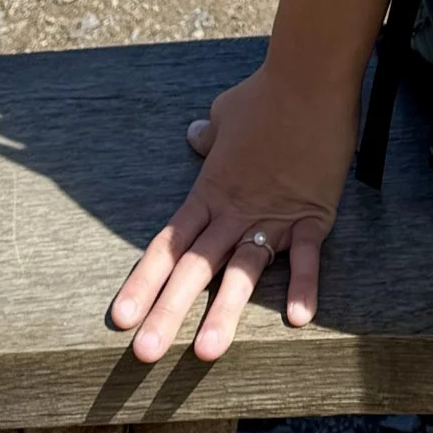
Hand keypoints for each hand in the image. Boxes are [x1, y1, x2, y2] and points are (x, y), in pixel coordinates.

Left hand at [106, 55, 359, 362]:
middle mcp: (234, 210)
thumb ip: (208, 135)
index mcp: (209, 192)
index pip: (169, 244)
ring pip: (242, 271)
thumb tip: (195, 136)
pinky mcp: (312, 212)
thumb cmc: (265, 92)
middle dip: (168, 313)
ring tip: (207, 352)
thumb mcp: (225, 113)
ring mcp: (273, 214)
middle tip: (144, 355)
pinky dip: (302, 285)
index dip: (142, 283)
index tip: (121, 319)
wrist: (308, 77)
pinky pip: (305, 256)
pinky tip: (298, 319)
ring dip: (225, 313)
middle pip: (195, 269)